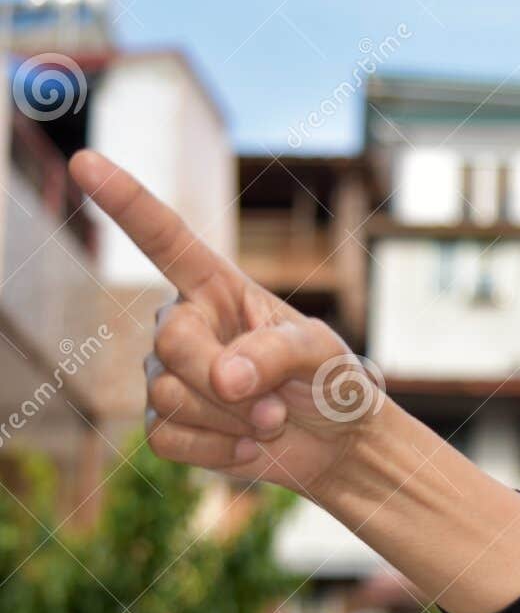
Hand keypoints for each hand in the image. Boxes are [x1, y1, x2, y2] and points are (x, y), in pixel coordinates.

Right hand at [69, 150, 387, 499]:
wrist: (338, 442)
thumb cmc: (331, 381)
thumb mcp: (321, 354)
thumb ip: (275, 353)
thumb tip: (223, 377)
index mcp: (218, 289)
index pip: (164, 240)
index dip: (127, 202)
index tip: (88, 161)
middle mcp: (185, 325)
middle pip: (172, 345)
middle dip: (225, 383)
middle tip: (275, 406)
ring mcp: (169, 376)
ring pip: (170, 398)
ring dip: (233, 420)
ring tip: (271, 419)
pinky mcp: (168, 424)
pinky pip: (167, 439)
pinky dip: (217, 452)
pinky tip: (251, 447)